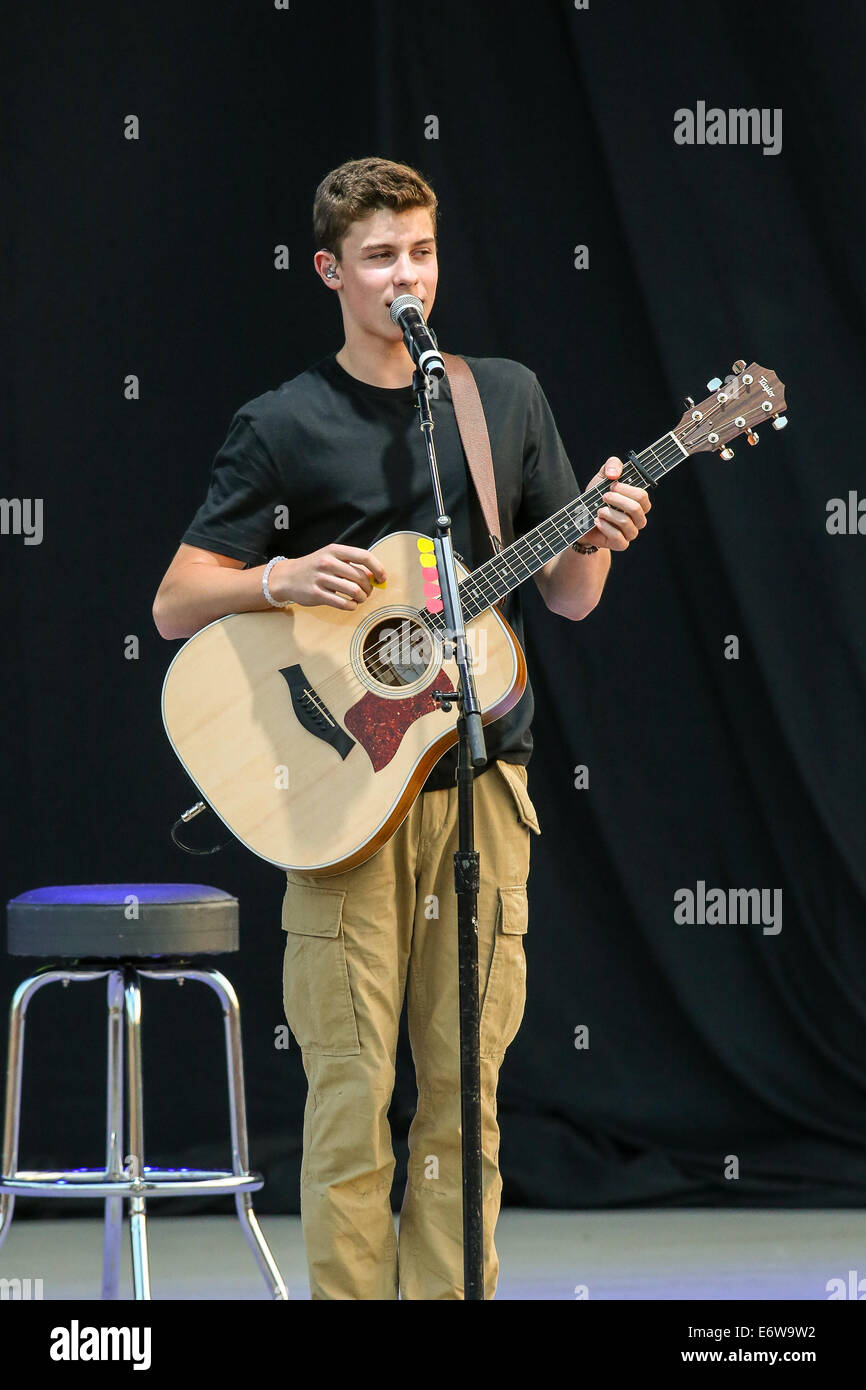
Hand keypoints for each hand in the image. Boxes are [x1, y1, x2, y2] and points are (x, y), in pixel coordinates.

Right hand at [268, 544, 386, 609]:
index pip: (364, 556)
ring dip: (361, 598)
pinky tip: (351, 605)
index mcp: (334, 551)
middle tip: (368, 592)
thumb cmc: (313, 567)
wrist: (286, 577)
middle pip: (361, 577)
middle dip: (369, 588)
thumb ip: (350, 564)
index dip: (377, 568)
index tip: (382, 578)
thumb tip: (373, 576)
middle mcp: (328, 562)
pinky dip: (352, 606)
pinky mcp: (317, 594)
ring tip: (359, 599)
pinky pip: (343, 603)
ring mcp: (321, 578)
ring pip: (354, 591)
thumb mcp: (330, 558)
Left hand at [580, 456, 650, 551]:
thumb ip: (612, 465)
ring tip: (598, 510)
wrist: (581, 520)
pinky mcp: (621, 544)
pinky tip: (597, 521)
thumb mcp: (602, 476)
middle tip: (604, 496)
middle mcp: (638, 518)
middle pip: (635, 508)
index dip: (627, 489)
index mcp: (639, 502)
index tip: (612, 485)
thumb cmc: (595, 498)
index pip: (642, 496)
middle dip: (616, 500)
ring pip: (626, 523)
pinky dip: (606, 527)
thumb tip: (615, 474)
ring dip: (609, 513)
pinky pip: (619, 538)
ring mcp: (631, 533)